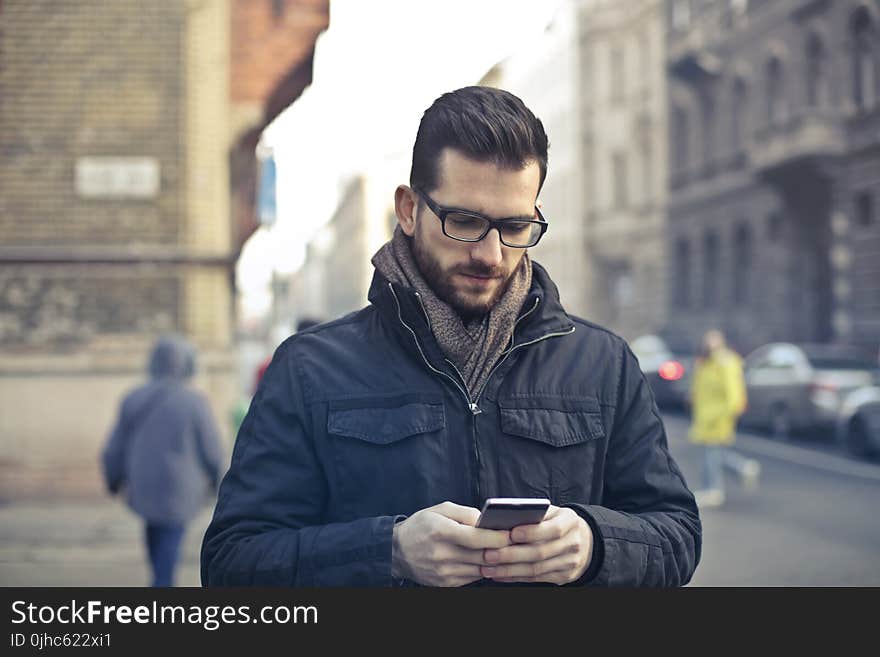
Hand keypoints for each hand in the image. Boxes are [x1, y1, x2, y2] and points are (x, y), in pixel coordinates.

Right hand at [392, 501, 511, 586]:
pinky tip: (482, 559)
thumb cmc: (421, 526)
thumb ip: (465, 513)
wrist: (397, 551)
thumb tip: (487, 521)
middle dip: (500, 549)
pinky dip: (480, 568)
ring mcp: (443, 572)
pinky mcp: (445, 584)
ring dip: (492, 561)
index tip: (510, 533)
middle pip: (481, 555)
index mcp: (441, 531)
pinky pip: (472, 578)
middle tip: (512, 542)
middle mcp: (442, 554)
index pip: (476, 538)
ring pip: (480, 569)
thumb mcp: (440, 509)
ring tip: (499, 550)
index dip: (497, 537)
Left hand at [479, 505, 592, 584]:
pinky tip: (499, 575)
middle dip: (511, 555)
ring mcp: (570, 562)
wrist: (585, 540)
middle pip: (540, 552)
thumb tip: (504, 519)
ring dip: (509, 570)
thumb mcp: (552, 512)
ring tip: (488, 568)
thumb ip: (534, 514)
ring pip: (536, 569)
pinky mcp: (564, 577)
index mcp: (570, 522)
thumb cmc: (558, 521)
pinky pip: (536, 578)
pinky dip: (515, 577)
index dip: (531, 532)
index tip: (510, 533)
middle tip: (488, 554)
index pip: (552, 529)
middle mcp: (573, 543)